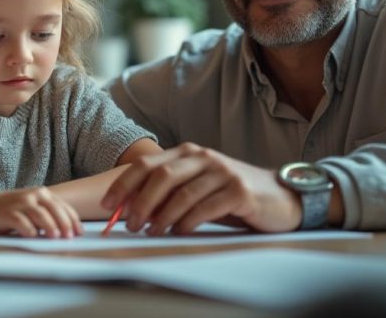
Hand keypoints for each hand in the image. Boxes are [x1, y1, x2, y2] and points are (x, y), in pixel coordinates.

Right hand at [0, 187, 82, 238]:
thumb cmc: (11, 210)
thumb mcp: (32, 208)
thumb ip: (47, 215)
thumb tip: (66, 232)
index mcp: (42, 194)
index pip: (63, 206)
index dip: (73, 220)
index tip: (79, 232)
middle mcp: (33, 195)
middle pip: (54, 209)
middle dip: (65, 223)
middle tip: (70, 236)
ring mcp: (21, 203)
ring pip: (40, 214)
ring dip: (50, 226)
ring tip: (56, 237)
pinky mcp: (9, 212)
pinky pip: (21, 221)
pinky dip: (28, 229)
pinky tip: (33, 236)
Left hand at [101, 143, 301, 234]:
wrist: (278, 196)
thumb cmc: (229, 194)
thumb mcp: (196, 187)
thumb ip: (168, 193)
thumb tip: (132, 211)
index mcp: (186, 153)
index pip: (145, 165)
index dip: (123, 184)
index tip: (107, 204)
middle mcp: (202, 157)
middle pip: (160, 176)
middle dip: (139, 201)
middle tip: (128, 224)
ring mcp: (222, 172)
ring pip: (182, 193)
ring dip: (161, 215)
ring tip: (150, 231)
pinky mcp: (239, 191)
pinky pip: (206, 206)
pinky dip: (188, 221)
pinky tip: (178, 232)